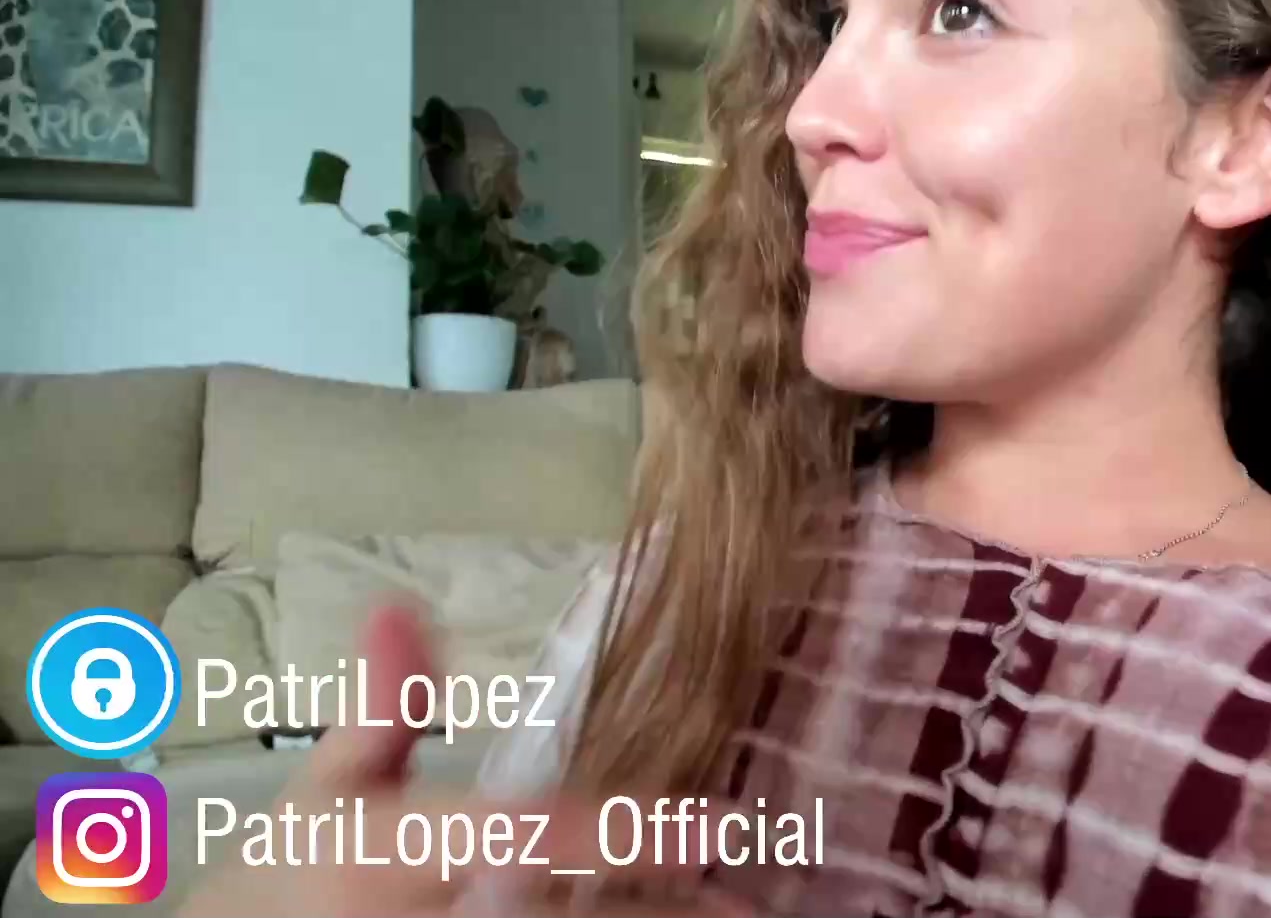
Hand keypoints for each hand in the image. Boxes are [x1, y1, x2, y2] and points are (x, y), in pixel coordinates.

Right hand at [174, 606, 738, 916]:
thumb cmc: (300, 878)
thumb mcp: (329, 791)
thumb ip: (384, 709)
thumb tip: (397, 601)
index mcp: (398, 854)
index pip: (522, 838)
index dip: (621, 834)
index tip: (713, 826)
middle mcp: (436, 916)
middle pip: (569, 913)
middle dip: (665, 907)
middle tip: (754, 892)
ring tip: (742, 913)